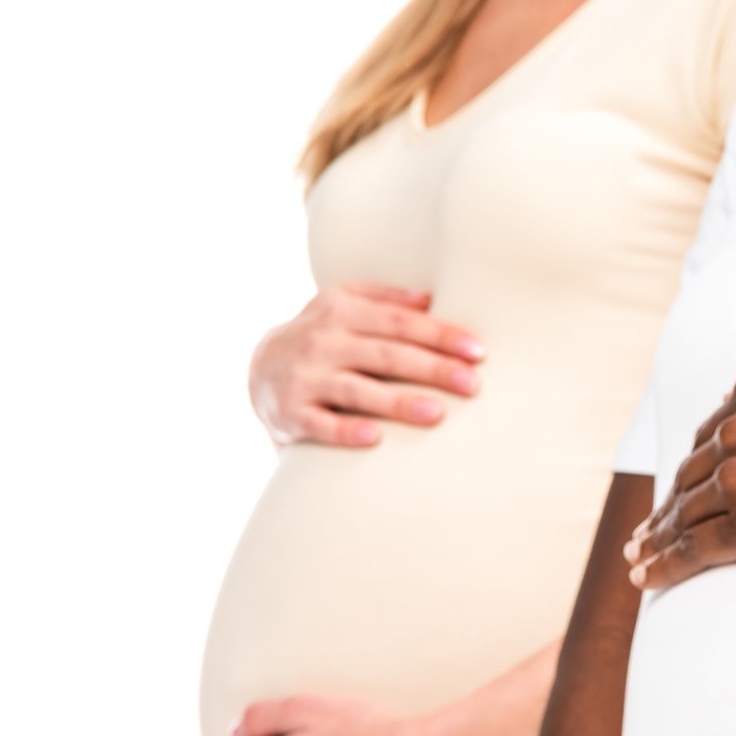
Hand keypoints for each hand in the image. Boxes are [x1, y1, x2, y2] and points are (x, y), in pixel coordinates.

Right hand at [250, 282, 484, 447]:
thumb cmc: (321, 336)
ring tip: (437, 412)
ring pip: (357, 390)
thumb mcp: (343, 304)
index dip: (440, 336)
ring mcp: (304, 377)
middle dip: (432, 369)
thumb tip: (431, 297)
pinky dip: (346, 430)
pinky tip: (375, 437)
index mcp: (340, 310)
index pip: (400, 322)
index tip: (477, 352)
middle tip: (473, 385)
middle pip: (386, 355)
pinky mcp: (290, 413)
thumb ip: (386, 299)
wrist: (258, 370)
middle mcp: (321, 340)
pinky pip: (321, 423)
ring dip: (398, 401)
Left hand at [625, 351, 735, 588]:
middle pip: (689, 475)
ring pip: (683, 515)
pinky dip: (664, 566)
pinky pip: (693, 550)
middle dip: (668, 503)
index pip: (710, 433)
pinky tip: (647, 579)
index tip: (686, 483)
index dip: (697, 462)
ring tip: (639, 557)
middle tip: (649, 528)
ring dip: (656, 539)